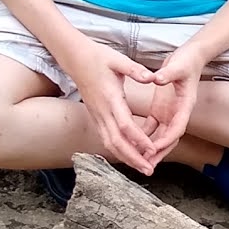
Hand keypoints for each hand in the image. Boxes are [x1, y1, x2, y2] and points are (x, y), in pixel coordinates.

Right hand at [66, 41, 160, 173]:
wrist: (75, 58)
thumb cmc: (99, 57)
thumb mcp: (119, 60)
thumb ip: (135, 70)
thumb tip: (152, 78)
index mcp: (110, 99)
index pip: (125, 126)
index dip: (139, 140)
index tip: (152, 150)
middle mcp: (102, 112)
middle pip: (116, 142)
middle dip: (133, 158)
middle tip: (148, 171)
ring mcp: (97, 116)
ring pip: (110, 144)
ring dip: (126, 158)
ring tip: (142, 168)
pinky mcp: (95, 117)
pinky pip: (106, 138)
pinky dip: (118, 150)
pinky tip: (129, 157)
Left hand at [144, 45, 204, 158]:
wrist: (190, 56)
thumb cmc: (187, 61)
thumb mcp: (178, 65)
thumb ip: (168, 73)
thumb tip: (157, 78)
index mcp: (185, 105)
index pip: (178, 127)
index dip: (167, 139)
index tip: (154, 148)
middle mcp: (178, 113)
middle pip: (169, 138)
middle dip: (158, 152)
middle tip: (146, 164)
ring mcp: (169, 113)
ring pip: (160, 136)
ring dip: (150, 148)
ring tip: (138, 159)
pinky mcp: (161, 109)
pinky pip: (152, 127)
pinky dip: (144, 136)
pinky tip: (132, 142)